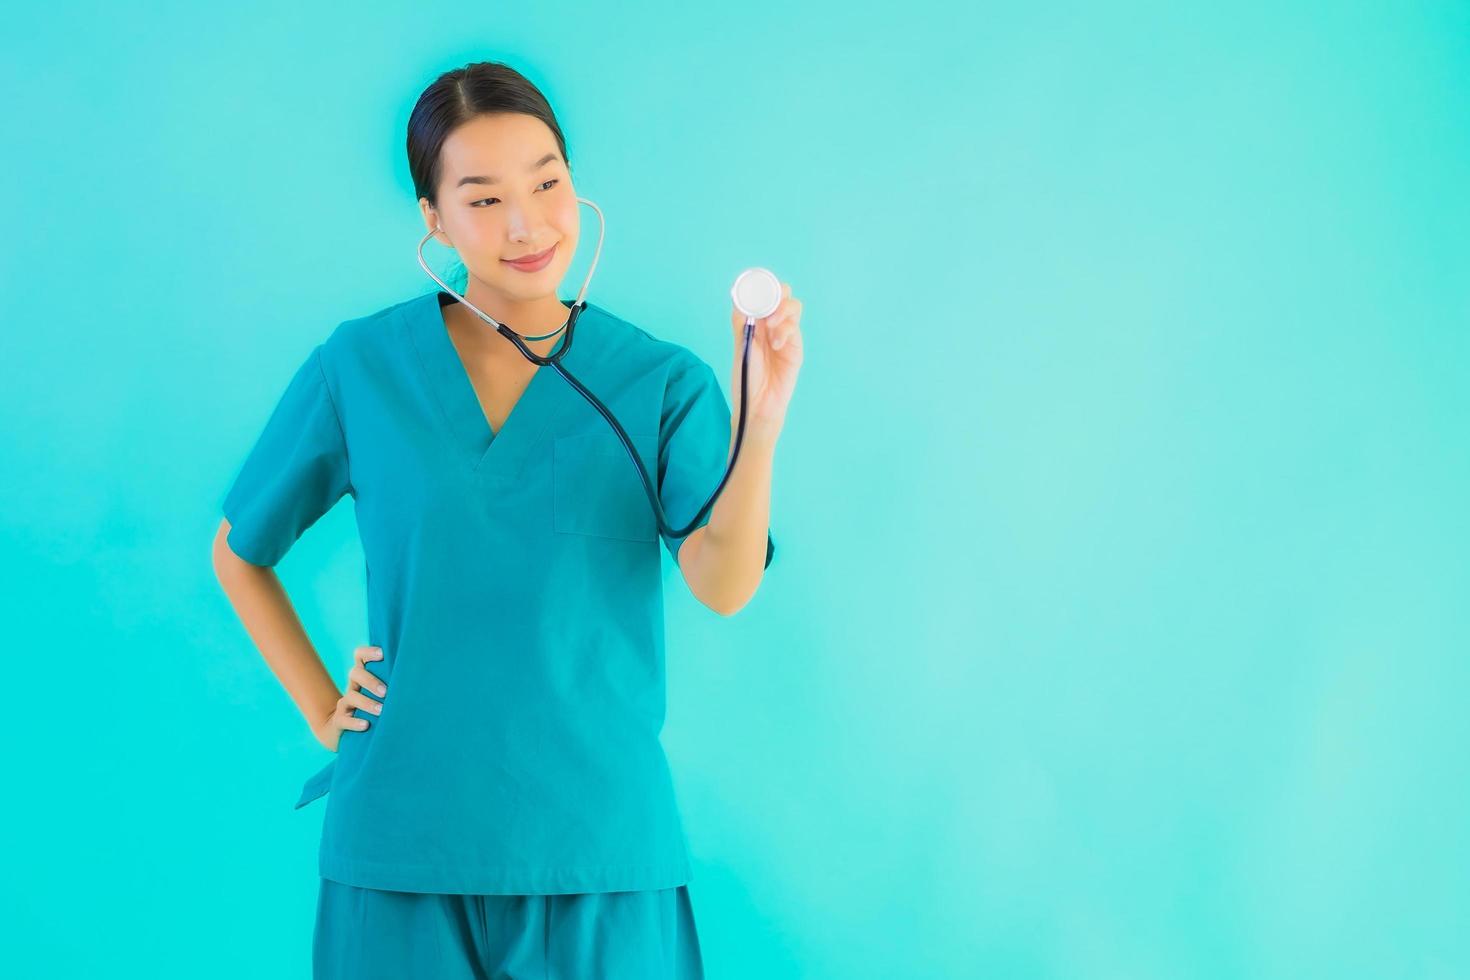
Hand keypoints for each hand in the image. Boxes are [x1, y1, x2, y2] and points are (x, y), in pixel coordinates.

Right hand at [312, 645, 387, 751]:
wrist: (342, 731)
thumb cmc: (373, 708)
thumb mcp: (381, 694)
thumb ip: (393, 683)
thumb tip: (420, 677)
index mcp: (362, 676)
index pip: (359, 656)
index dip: (368, 652)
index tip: (382, 654)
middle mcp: (352, 686)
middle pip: (355, 673)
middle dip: (371, 681)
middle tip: (385, 692)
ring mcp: (345, 704)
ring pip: (351, 697)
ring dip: (367, 703)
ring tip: (381, 710)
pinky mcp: (339, 721)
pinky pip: (343, 720)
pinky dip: (355, 722)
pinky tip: (366, 725)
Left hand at [729, 279, 802, 437]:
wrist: (757, 404)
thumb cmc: (747, 377)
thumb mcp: (740, 345)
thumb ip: (742, 322)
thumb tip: (740, 297)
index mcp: (757, 321)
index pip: (764, 294)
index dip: (761, 286)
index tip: (753, 288)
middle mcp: (772, 325)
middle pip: (783, 294)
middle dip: (777, 293)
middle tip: (767, 304)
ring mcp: (786, 335)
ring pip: (793, 307)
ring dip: (782, 310)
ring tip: (771, 326)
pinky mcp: (796, 348)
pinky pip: (794, 329)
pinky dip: (785, 330)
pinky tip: (776, 344)